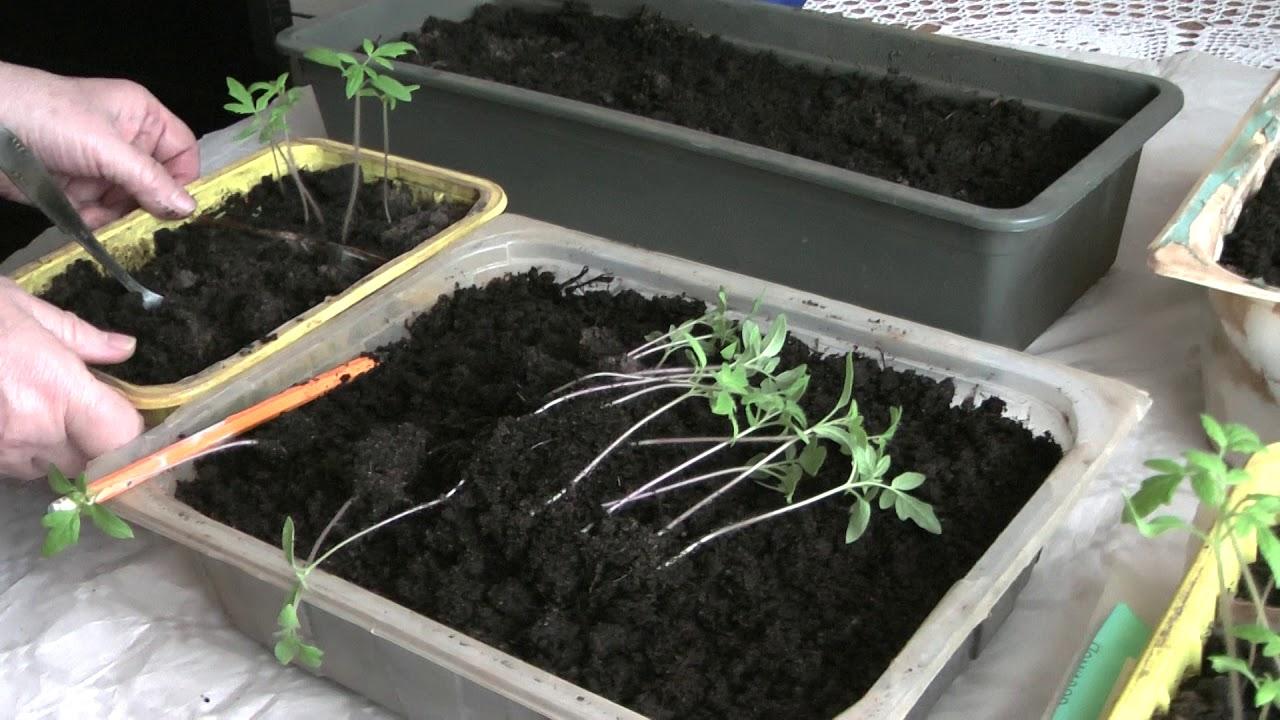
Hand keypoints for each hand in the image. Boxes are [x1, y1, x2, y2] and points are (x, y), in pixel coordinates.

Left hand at [0, 62, 199, 228]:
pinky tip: (83, 217)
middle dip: (148, 204)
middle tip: (140, 221)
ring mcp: (101, 168)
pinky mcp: (77, 190)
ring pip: (131, 205)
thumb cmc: (45, 118)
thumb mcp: (104, 146)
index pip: (182, 152)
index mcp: (141, 117)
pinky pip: (103, 215)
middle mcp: (126, 142)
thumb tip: (190, 209)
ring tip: (100, 215)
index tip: (177, 207)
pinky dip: (96, 222)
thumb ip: (148, 179)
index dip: (184, 179)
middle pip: (159, 184)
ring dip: (119, 216)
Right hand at [0, 279, 142, 480]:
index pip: (122, 438)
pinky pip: (13, 468)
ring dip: (60, 452)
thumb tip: (124, 349)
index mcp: (56, 390)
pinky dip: (23, 453)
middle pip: (92, 465)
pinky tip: (11, 418)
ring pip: (51, 471)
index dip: (136, 435)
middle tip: (96, 419)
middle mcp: (31, 430)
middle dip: (101, 449)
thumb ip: (80, 337)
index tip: (138, 421)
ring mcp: (0, 451)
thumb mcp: (22, 307)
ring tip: (47, 414)